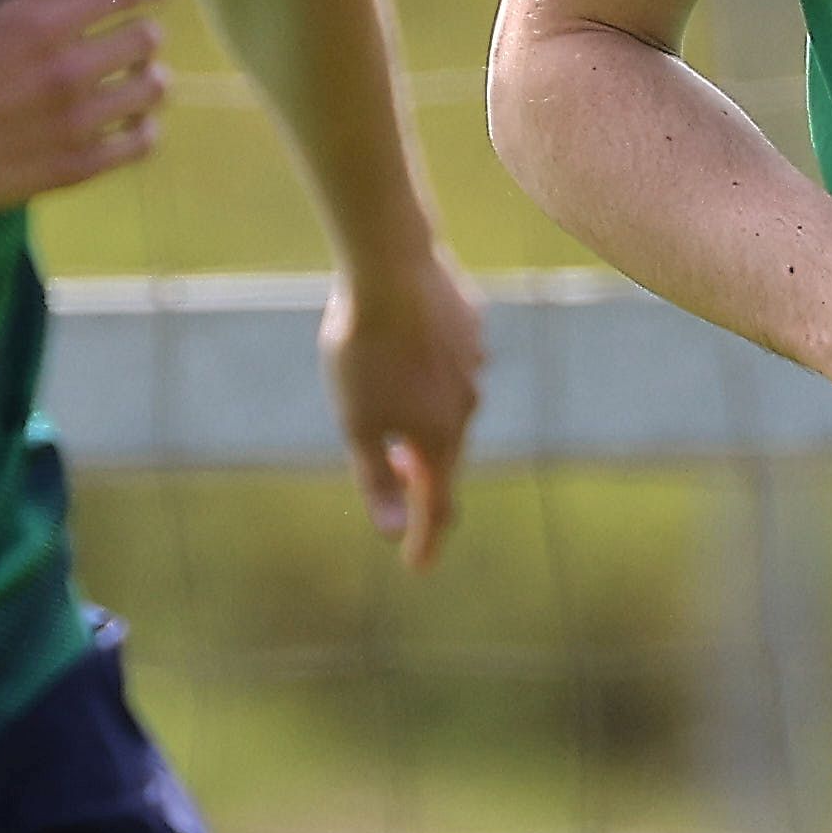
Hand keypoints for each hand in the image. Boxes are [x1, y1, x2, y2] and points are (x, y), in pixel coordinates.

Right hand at [0, 0, 182, 223]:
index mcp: (43, 27)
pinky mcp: (81, 166)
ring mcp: (77, 122)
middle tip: (135, 45)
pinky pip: (141, 143)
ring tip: (136, 84)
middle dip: (146, 35)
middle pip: (146, 38)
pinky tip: (132, 123)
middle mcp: (67, 70)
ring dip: (150, 80)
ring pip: (152, 89)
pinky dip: (144, 128)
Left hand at [328, 242, 485, 570]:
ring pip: (449, 403)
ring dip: (423, 416)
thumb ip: (378, 480)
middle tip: (390, 476)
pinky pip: (451, 359)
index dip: (426, 540)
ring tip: (389, 402)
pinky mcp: (470, 324)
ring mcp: (473, 362)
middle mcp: (467, 405)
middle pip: (445, 453)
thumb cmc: (366, 349)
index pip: (438, 505)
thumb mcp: (357, 423)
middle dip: (419, 472)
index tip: (417, 568)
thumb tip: (391, 531)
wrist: (391, 265)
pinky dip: (430, 370)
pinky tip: (406, 348)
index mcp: (441, 437)